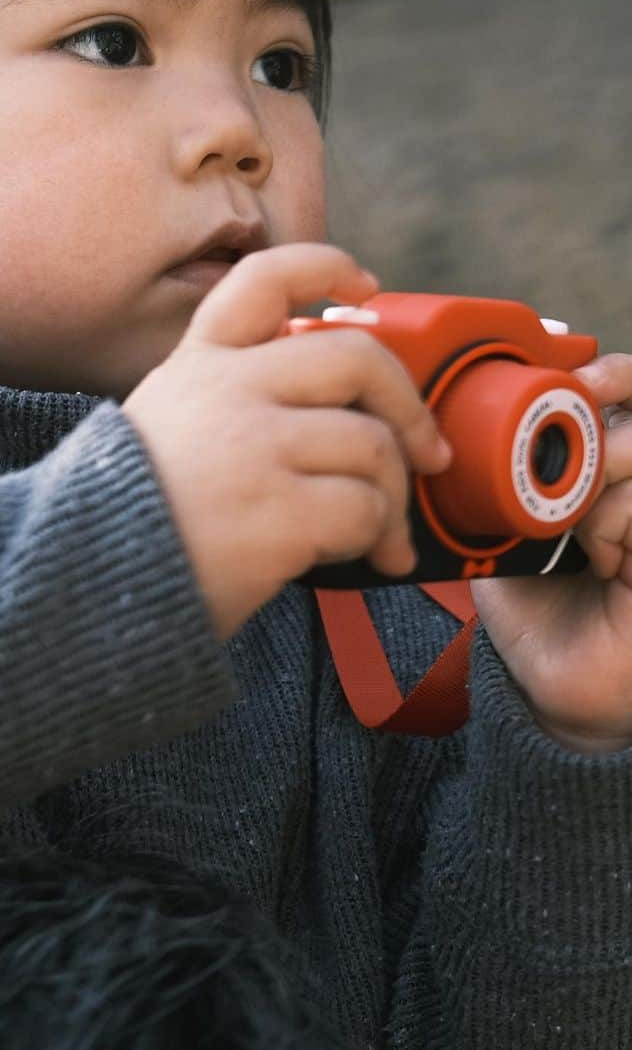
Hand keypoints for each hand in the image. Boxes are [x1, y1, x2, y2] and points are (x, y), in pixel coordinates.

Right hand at [121, 243, 451, 640]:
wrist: (87, 587)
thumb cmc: (137, 517)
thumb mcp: (167, 424)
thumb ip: (234, 396)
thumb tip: (343, 408)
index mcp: (198, 364)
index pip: (264, 279)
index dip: (324, 267)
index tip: (363, 286)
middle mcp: (226, 390)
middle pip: (357, 358)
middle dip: (410, 406)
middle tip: (426, 452)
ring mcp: (252, 447)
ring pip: (372, 444)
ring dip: (395, 495)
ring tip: (383, 534)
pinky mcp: (275, 511)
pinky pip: (364, 508)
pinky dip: (376, 537)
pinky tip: (361, 559)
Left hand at [470, 353, 631, 754]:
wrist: (552, 688)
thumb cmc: (532, 608)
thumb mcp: (499, 530)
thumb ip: (487, 480)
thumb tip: (444, 426)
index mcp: (607, 467)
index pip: (625, 392)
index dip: (610, 371)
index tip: (575, 373)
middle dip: (612, 393)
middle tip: (581, 404)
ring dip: (608, 465)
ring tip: (574, 513)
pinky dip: (619, 520)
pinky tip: (599, 555)